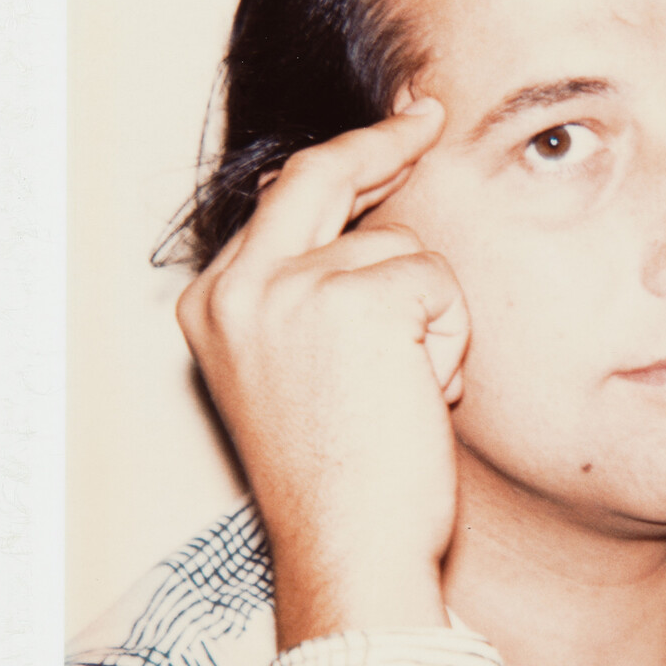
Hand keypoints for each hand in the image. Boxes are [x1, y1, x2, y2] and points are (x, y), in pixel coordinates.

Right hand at [176, 101, 467, 646]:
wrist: (352, 550)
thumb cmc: (343, 481)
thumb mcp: (301, 375)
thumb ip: (311, 299)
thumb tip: (369, 230)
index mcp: (214, 307)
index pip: (283, 204)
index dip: (343, 165)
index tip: (387, 133)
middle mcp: (237, 287)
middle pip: (320, 176)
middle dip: (383, 142)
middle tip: (430, 114)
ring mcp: (289, 288)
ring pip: (402, 248)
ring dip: (428, 317)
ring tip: (404, 394)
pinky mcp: (352, 299)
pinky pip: (437, 282)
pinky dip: (450, 338)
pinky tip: (422, 395)